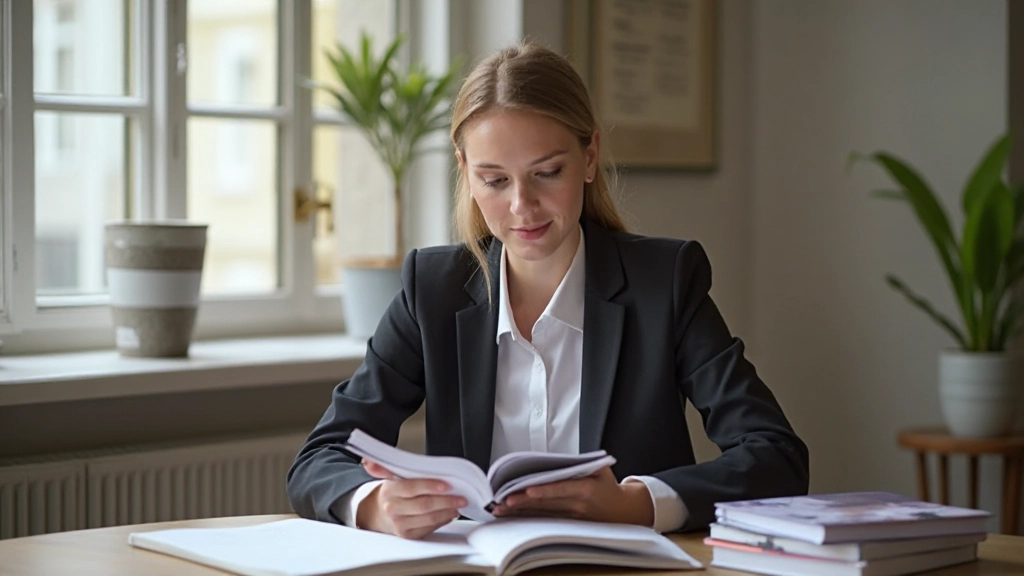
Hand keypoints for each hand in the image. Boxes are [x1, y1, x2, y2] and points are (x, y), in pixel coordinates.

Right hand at [356, 459, 467, 538]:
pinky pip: (430, 528)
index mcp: (389, 491)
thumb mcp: (390, 477)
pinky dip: (443, 520)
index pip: (412, 488)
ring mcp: (400, 524)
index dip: (430, 486)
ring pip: (429, 518)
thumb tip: (368, 460)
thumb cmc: (392, 492)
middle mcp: (393, 509)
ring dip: (447, 511)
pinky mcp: (408, 535)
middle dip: (446, 500)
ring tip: (459, 504)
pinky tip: (450, 513)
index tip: (447, 484)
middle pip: (424, 505)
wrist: (379, 514)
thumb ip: (385, 466)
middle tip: (461, 496)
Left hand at [490, 467, 653, 525]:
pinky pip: (545, 521)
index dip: (545, 491)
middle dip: (523, 502)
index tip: (528, 490)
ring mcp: (572, 518)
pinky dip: (528, 517)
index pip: (562, 489)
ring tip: (501, 509)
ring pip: (542, 514)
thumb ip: (578, 463)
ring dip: (520, 512)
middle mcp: (578, 505)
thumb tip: (553, 459)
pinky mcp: (568, 525)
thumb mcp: (600, 468)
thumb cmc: (608, 486)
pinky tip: (513, 516)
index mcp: (586, 488)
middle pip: (546, 504)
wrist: (623, 511)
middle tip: (503, 501)